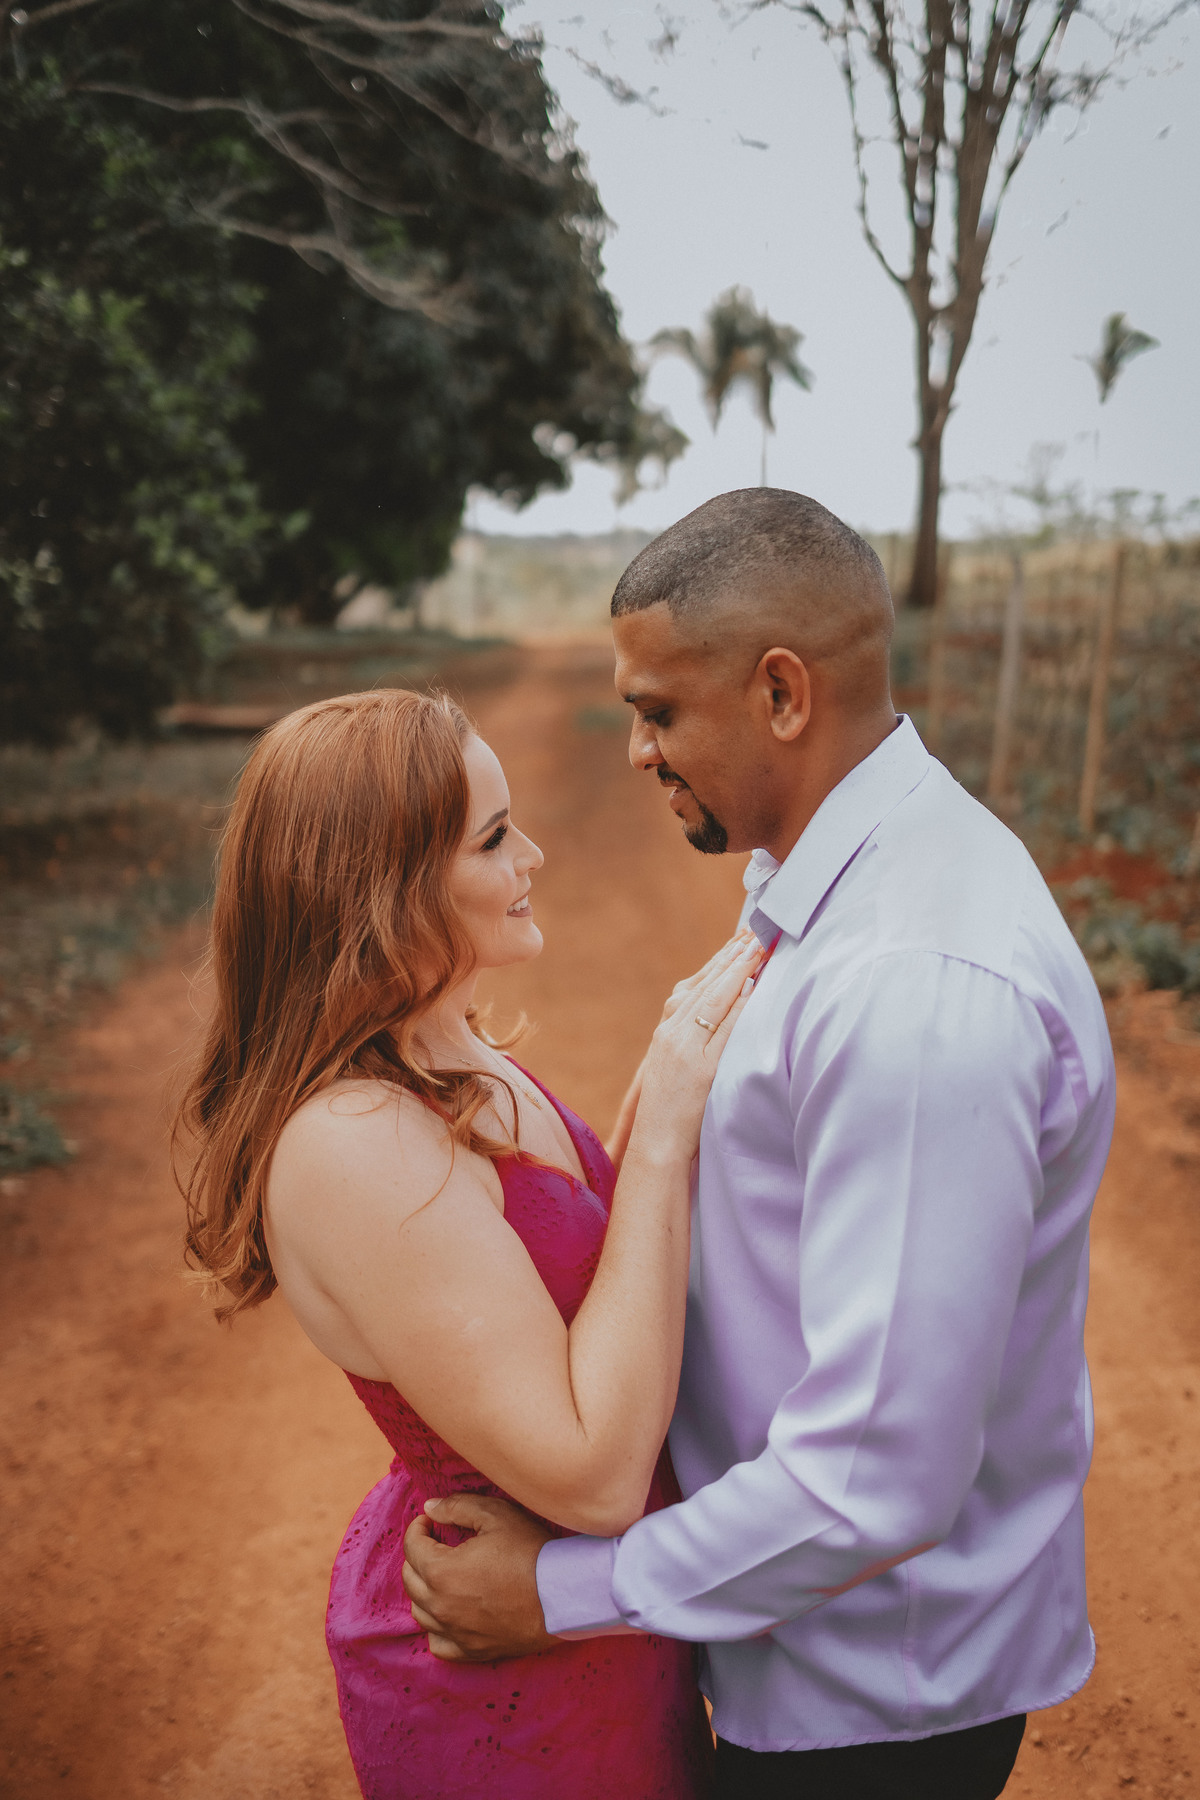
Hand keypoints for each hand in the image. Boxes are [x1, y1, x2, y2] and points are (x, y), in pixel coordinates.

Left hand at [402, 1494, 556, 1661]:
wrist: (561, 1596)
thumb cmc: (529, 1552)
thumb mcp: (496, 1515)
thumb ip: (457, 1507)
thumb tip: (429, 1509)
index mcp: (442, 1571)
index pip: (413, 1547)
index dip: (419, 1528)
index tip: (430, 1521)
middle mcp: (441, 1606)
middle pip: (410, 1580)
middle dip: (418, 1556)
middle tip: (435, 1543)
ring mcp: (455, 1632)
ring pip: (420, 1612)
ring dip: (423, 1590)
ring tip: (441, 1575)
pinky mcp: (472, 1651)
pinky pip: (438, 1644)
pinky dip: (436, 1627)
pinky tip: (449, 1613)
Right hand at [634, 933, 763, 1159]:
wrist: (655, 1145)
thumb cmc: (671, 1110)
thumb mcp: (675, 1066)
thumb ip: (693, 1038)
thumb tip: (724, 1011)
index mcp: (667, 1031)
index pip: (696, 986)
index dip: (719, 960)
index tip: (740, 938)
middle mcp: (671, 1033)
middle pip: (704, 985)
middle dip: (731, 956)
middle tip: (755, 931)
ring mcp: (684, 1049)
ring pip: (712, 1000)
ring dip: (736, 970)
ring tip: (757, 947)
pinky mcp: (699, 1068)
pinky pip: (722, 1029)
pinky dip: (737, 1005)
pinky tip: (752, 986)